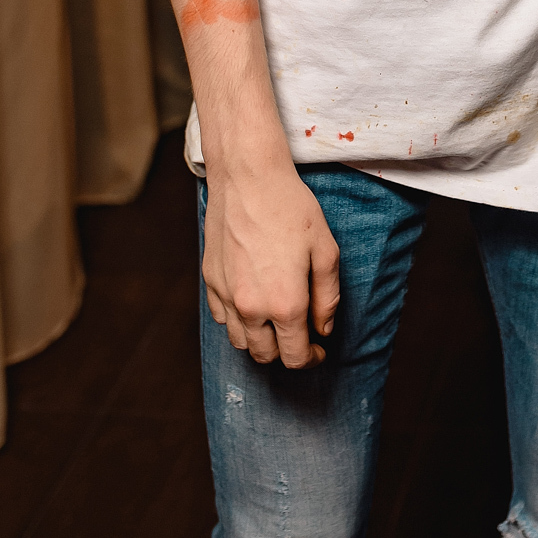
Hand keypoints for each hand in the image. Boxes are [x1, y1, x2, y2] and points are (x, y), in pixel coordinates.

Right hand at [202, 155, 339, 367]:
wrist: (248, 178)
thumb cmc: (292, 209)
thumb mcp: (326, 249)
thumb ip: (328, 296)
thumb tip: (323, 328)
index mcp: (285, 304)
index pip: (295, 356)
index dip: (310, 358)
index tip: (318, 349)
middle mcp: (251, 308)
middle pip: (265, 356)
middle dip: (286, 351)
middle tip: (300, 333)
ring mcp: (226, 296)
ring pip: (241, 342)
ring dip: (260, 340)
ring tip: (276, 319)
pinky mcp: (210, 281)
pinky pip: (223, 318)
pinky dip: (238, 320)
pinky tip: (253, 299)